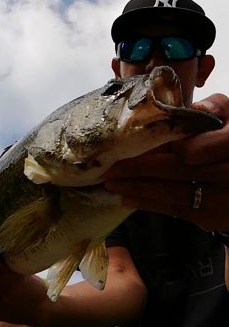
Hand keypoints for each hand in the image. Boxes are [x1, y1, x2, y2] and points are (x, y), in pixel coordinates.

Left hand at [104, 93, 228, 230]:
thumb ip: (215, 108)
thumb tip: (188, 109)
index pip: (191, 149)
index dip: (161, 149)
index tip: (134, 145)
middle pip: (177, 172)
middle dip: (139, 170)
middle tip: (110, 167)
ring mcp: (223, 201)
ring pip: (174, 194)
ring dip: (139, 189)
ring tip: (111, 183)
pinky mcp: (214, 218)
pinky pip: (178, 211)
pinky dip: (151, 204)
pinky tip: (127, 198)